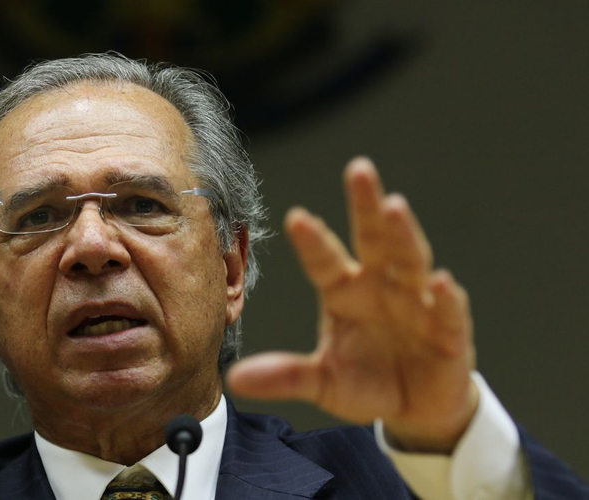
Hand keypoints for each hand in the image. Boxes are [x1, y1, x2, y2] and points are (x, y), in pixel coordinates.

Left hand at [227, 157, 477, 452]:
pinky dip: (446, 298)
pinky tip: (440, 281)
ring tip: (395, 207)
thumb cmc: (367, 383)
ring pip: (411, 262)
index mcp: (345, 293)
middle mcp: (381, 287)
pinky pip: (448, 312)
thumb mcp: (323, 382)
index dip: (313, 242)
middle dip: (366, 206)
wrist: (416, 409)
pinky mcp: (450, 332)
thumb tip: (235, 379)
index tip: (295, 218)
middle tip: (358, 170)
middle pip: (374, 240)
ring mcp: (417, 305)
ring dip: (404, 235)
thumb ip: (286, 375)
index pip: (324, 261)